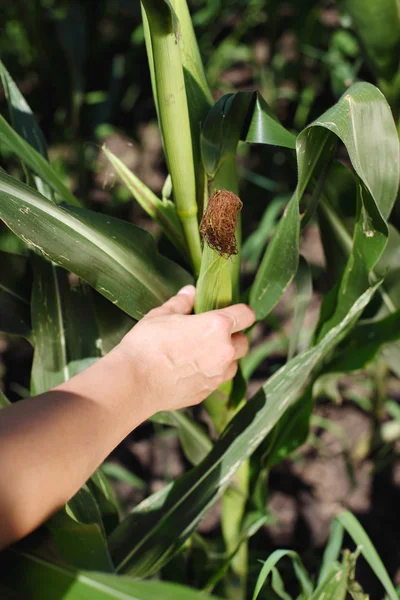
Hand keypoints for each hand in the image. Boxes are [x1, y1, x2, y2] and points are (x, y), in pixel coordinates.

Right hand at [117, 285, 254, 414]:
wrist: (134, 381)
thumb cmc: (146, 343)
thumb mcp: (161, 315)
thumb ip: (181, 303)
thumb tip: (189, 292)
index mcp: (217, 326)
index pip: (246, 315)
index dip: (241, 312)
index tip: (232, 312)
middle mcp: (224, 351)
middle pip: (244, 342)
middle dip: (233, 337)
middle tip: (212, 333)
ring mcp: (217, 375)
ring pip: (233, 364)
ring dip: (225, 358)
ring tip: (202, 354)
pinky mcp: (206, 392)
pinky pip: (217, 381)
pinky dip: (210, 375)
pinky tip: (190, 371)